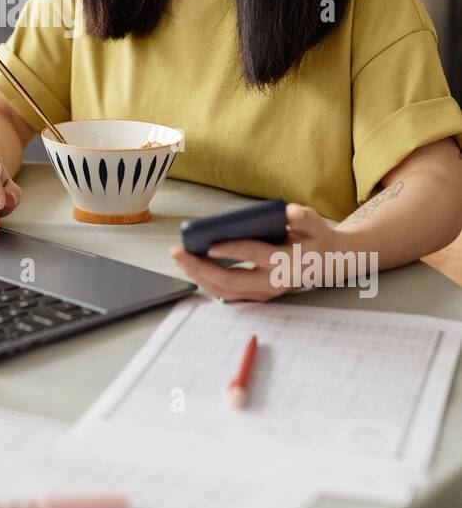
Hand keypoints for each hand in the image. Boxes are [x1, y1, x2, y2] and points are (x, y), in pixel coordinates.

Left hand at [168, 203, 338, 302]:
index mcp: (286, 263)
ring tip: (179, 259)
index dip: (232, 250)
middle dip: (201, 268)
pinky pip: (227, 293)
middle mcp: (273, 283)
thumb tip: (290, 212)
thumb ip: (303, 218)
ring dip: (199, 276)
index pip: (255, 255)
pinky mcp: (257, 295)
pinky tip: (191, 267)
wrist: (328, 262)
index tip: (209, 245)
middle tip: (178, 253)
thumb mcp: (316, 223)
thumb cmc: (316, 238)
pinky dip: (206, 282)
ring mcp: (264, 293)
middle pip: (231, 281)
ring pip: (225, 291)